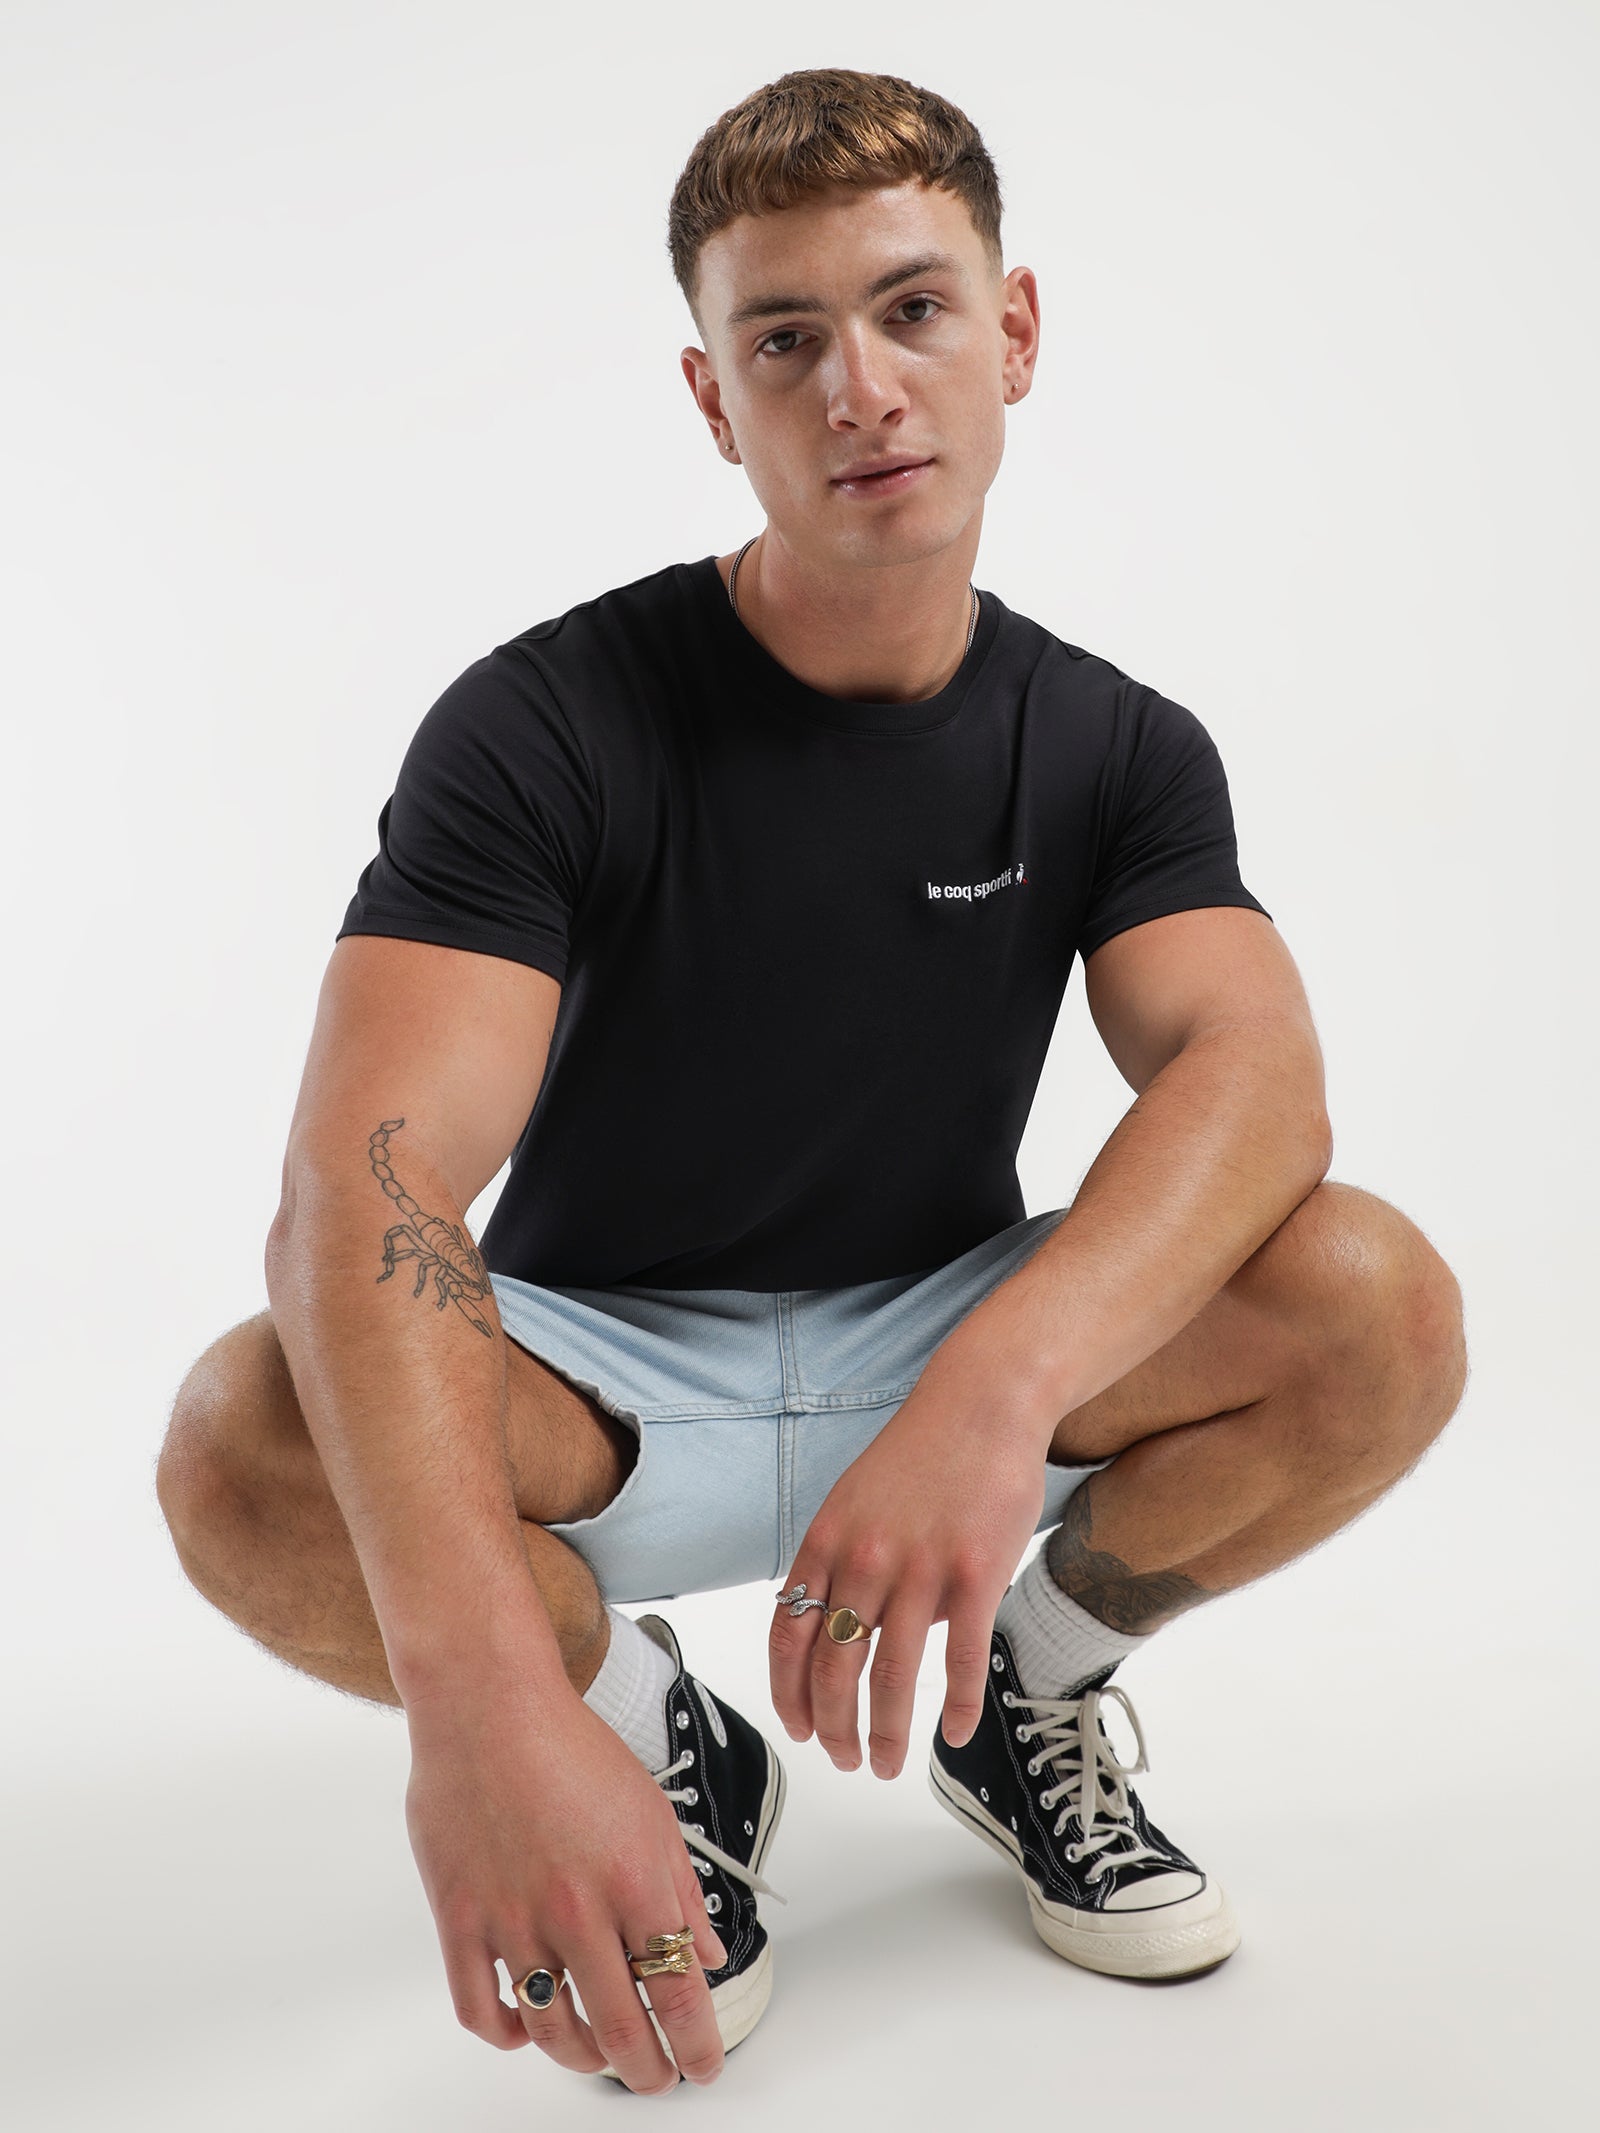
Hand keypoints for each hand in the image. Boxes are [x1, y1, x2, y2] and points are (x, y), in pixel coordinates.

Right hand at [402, 1677, 729, 2095]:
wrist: (489, 1706)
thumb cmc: (571, 1747)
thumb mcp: (650, 1810)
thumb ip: (680, 1886)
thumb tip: (703, 1951)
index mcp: (634, 1880)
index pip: (678, 1991)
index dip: (697, 2045)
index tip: (703, 2067)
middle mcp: (577, 1909)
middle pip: (620, 2027)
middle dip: (647, 2070)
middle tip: (657, 2079)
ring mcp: (514, 1919)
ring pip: (552, 2029)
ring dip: (583, 2058)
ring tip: (598, 2055)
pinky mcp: (460, 1919)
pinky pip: (480, 2009)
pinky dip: (508, 2034)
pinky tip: (527, 2026)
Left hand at [769, 1370, 1050, 1779]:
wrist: (980, 1405)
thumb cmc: (919, 1456)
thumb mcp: (854, 1501)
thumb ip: (840, 1564)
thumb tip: (836, 1630)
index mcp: (826, 1542)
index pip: (788, 1636)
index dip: (788, 1692)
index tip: (798, 1728)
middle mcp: (864, 1560)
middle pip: (833, 1669)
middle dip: (833, 1729)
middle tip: (845, 1761)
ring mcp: (920, 1569)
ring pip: (893, 1678)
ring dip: (887, 1734)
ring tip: (888, 1764)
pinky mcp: (976, 1574)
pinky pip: (961, 1660)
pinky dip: (959, 1708)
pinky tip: (957, 1736)